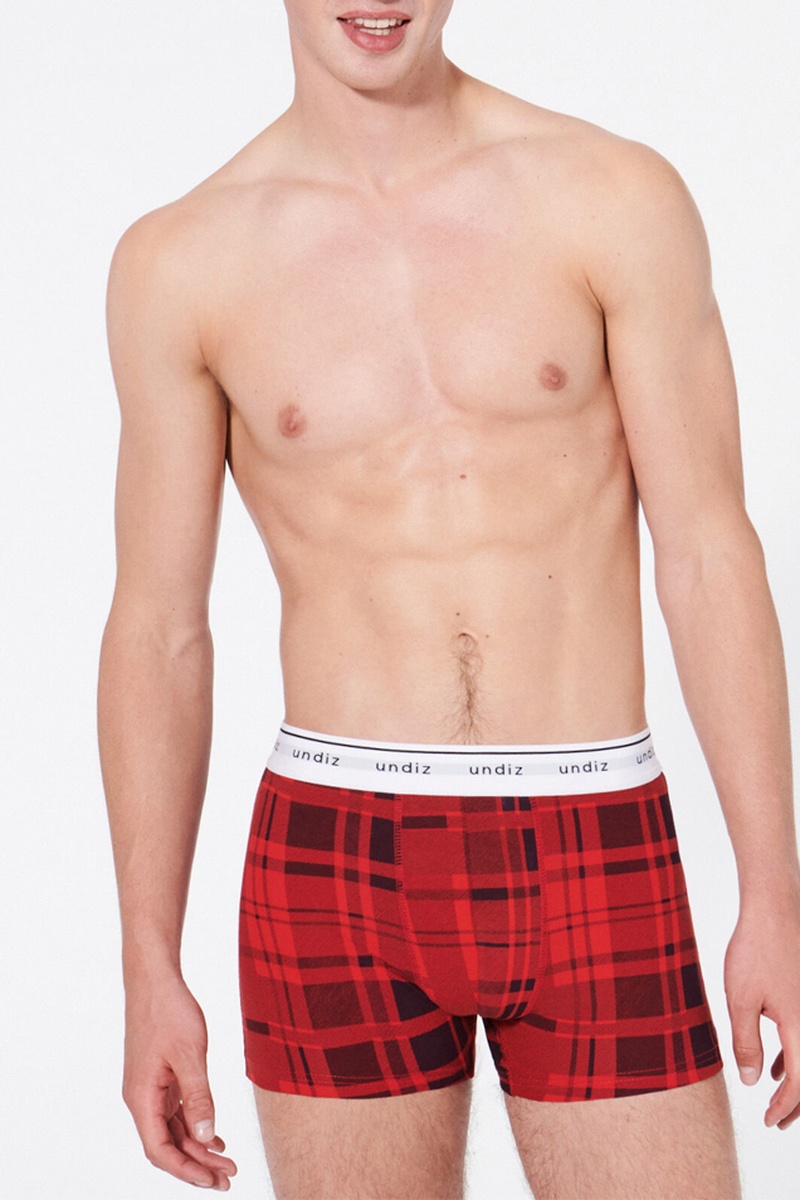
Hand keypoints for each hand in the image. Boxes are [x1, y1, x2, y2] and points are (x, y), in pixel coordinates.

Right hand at [122, 974, 237, 1189]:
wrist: (155, 979)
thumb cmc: (169, 1011)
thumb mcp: (190, 1055)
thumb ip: (198, 1098)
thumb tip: (205, 1137)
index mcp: (141, 1097)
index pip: (160, 1150)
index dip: (186, 1171)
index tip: (213, 1182)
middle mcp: (141, 1098)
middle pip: (167, 1145)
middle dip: (197, 1165)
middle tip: (229, 1178)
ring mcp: (150, 1087)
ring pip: (173, 1130)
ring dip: (198, 1147)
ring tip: (227, 1161)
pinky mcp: (160, 1076)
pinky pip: (176, 1112)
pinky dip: (195, 1126)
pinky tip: (215, 1136)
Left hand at [724, 882, 799, 1130]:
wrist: (774, 909)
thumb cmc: (756, 950)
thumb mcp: (741, 1000)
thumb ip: (746, 1043)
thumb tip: (751, 1081)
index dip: (785, 1108)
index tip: (769, 1121)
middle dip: (797, 1104)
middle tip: (778, 1122)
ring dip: (796, 1080)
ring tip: (773, 1095)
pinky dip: (794, 1055)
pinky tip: (774, 1061)